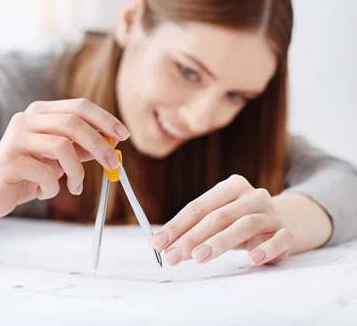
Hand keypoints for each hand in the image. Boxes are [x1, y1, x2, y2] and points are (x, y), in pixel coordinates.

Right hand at [0, 99, 129, 218]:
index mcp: (40, 112)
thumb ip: (80, 147)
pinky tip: (44, 192)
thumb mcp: (58, 158)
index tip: (124, 136)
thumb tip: (111, 142)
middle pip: (73, 123)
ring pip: (62, 147)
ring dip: (77, 172)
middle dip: (99, 145)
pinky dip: (54, 188)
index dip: (105, 119)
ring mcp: (15, 138)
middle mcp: (26, 119)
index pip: (79, 106)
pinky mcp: (9, 160)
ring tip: (75, 187)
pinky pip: (47, 174)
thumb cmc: (27, 172)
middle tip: (113, 165)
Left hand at [152, 174, 293, 265]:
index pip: (199, 207)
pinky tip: (252, 259)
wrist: (286, 221)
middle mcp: (252, 196)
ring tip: (198, 257)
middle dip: (192, 237)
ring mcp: (271, 214)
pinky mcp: (287, 232)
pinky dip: (266, 249)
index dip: (176, 225)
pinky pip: (280, 239)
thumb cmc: (240, 221)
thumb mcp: (218, 218)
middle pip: (218, 216)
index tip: (158, 243)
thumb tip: (163, 245)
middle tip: (173, 256)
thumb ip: (194, 228)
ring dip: (219, 243)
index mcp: (231, 186)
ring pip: (244, 226)